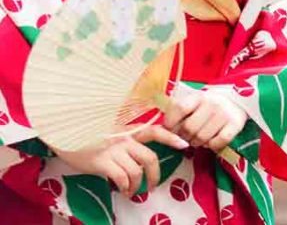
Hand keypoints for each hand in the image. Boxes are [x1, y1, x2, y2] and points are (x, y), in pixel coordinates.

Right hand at [50, 124, 188, 196]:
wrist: (65, 134)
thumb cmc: (89, 134)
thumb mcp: (111, 131)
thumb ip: (126, 138)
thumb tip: (139, 154)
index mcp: (129, 130)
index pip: (155, 131)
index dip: (171, 137)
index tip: (184, 145)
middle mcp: (124, 139)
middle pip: (150, 158)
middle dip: (155, 175)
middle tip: (153, 186)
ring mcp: (114, 150)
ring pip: (136, 171)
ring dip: (137, 186)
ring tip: (132, 192)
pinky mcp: (102, 161)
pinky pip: (121, 178)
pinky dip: (124, 187)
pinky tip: (121, 190)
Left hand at [162, 90, 248, 152]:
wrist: (236, 101)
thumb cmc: (208, 105)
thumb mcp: (195, 103)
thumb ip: (180, 112)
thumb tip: (164, 129)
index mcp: (198, 96)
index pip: (179, 108)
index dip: (170, 122)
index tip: (170, 129)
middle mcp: (211, 103)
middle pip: (189, 128)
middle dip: (185, 136)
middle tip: (187, 136)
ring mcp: (224, 114)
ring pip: (202, 138)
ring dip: (197, 143)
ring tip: (199, 138)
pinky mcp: (235, 125)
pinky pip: (217, 143)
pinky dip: (212, 146)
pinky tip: (211, 140)